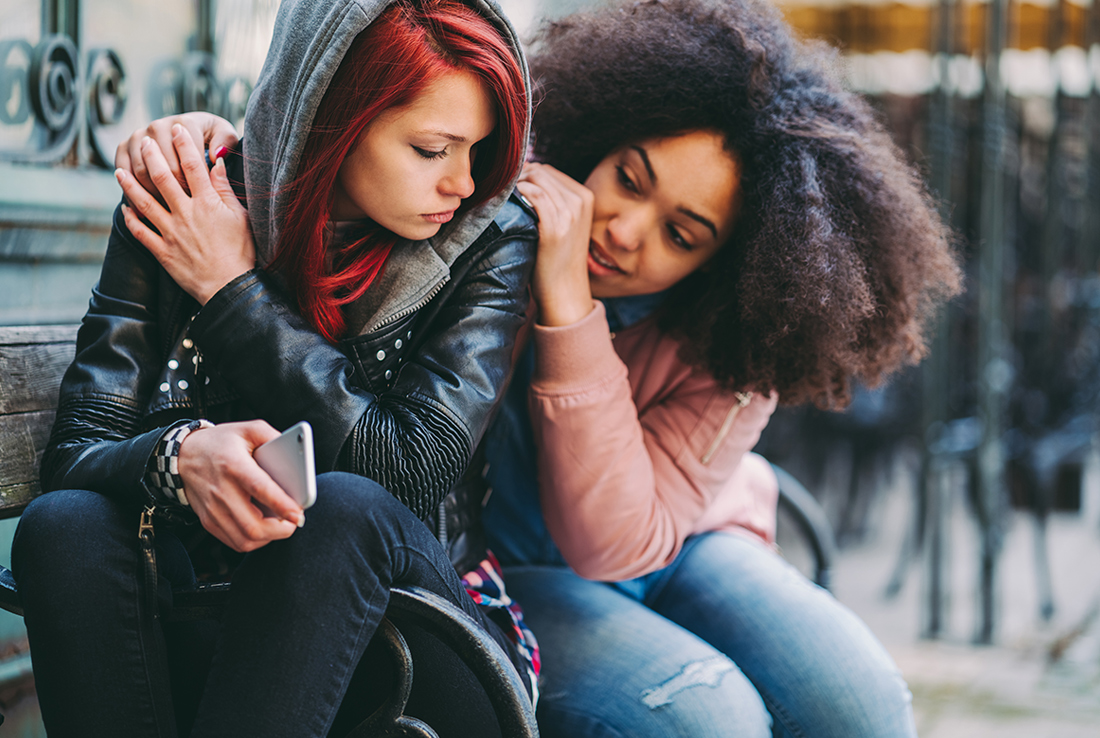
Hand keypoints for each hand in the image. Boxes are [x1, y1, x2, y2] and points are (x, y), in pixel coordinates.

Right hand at [115, 112, 239, 204]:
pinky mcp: (123, 148)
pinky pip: (124, 173)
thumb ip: (225, 141)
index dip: (195, 183)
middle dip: (176, 192)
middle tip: (185, 209)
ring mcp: (138, 136)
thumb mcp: (223, 135)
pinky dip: (132, 193)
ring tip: (168, 211)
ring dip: (155, 195)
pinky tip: (143, 211)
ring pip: (143, 173)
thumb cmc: (207, 139)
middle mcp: (158, 126)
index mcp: (184, 123)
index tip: (201, 197)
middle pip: (164, 168)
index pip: (188, 159)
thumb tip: (216, 154)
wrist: (180, 135)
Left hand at [116, 124, 254, 303]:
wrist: (230, 288)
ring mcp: (171, 232)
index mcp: (208, 203)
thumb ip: (225, 189)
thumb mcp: (241, 217)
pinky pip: (140, 231)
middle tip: (142, 140)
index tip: (176, 128)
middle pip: (163, 176)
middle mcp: (186, 213)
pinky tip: (124, 207)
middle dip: (151, 155)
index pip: (193, 165)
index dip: (184, 144)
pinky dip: (130, 219)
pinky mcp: (163, 252)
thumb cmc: (241, 253)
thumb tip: (216, 164)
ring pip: (144, 201)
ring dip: (130, 184)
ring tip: (119, 170)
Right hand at [177, 420, 305, 551]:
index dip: (281, 504)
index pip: (259, 489)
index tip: (298, 513)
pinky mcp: (209, 521)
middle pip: (252, 525)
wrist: (182, 456)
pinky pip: (234, 542)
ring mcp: (213, 510)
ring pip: (244, 540)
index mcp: (233, 465)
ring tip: (281, 525)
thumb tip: (296, 452)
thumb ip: (272, 436)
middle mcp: (221, 491)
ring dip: (269, 538)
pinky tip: (264, 529)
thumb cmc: (219, 443)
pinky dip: (254, 541)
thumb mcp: (247, 429)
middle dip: (280, 530)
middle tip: (294, 521)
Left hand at [516, 163, 594, 326]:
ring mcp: (570, 212)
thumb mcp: (566, 224)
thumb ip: (554, 201)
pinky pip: (534, 194)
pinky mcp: (556, 226)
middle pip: (541, 172)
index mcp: (585, 197)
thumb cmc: (559, 259)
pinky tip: (508, 202)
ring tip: (501, 197)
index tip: (509, 186)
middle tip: (500, 191)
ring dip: (515, 184)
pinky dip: (518, 192)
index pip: (549, 171)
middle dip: (519, 176)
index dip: (526, 175)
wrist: (566, 291)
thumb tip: (524, 181)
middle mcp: (580, 201)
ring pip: (536, 179)